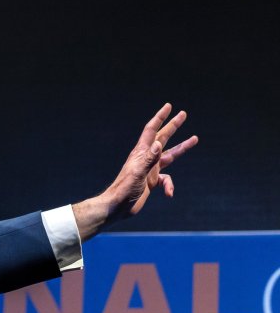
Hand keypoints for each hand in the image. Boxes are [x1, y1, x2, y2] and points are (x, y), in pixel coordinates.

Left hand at [73, 103, 197, 239]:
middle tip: (183, 114)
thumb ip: (149, 158)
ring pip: (169, 155)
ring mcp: (150, 169)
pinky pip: (167, 180)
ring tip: (195, 138)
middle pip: (163, 138)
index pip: (152, 130)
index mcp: (141, 152)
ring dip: (182, 148)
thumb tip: (159, 142)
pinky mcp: (152, 181)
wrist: (118, 206)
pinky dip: (170, 186)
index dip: (160, 118)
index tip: (168, 106)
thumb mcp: (138, 173)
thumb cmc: (124, 189)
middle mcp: (146, 158)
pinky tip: (169, 194)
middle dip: (173, 125)